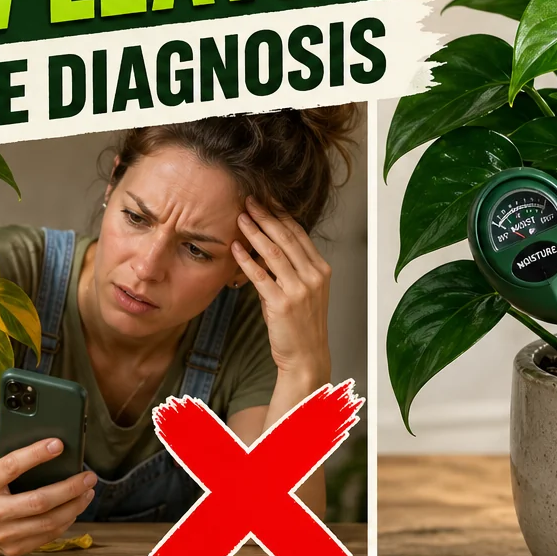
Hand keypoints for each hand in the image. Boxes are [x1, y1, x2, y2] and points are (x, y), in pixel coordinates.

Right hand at [0, 411, 97, 555]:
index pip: (11, 467)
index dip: (36, 454)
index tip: (59, 444)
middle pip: (38, 502)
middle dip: (69, 488)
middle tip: (89, 475)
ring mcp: (2, 534)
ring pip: (47, 522)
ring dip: (74, 506)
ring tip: (88, 490)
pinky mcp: (13, 548)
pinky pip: (47, 536)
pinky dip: (66, 521)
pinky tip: (76, 507)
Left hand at [233, 196, 331, 389]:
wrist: (306, 356)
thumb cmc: (301, 324)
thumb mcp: (302, 291)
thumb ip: (287, 269)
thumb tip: (262, 248)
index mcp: (321, 270)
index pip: (299, 234)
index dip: (281, 214)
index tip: (266, 199)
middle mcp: (314, 276)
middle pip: (286, 238)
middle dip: (266, 216)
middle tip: (249, 200)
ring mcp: (300, 289)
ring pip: (273, 252)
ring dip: (254, 232)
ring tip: (240, 217)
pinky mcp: (283, 303)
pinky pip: (261, 276)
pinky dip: (246, 260)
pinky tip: (235, 248)